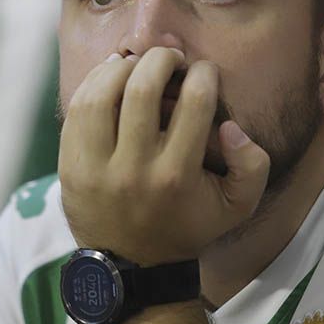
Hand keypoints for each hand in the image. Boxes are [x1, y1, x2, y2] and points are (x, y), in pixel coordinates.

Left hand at [58, 47, 269, 264]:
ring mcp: (96, 169)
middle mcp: (134, 171)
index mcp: (177, 176)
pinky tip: (110, 75)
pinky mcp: (70, 167)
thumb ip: (253, 164)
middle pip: (142, 88)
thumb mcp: (237, 206)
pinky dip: (94, 83)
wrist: (133, 265)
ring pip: (102, 94)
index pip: (194, 102)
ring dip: (122, 66)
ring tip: (137, 63)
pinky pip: (77, 110)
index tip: (204, 71)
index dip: (203, 74)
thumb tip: (231, 127)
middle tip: (170, 58)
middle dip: (160, 59)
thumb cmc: (188, 225)